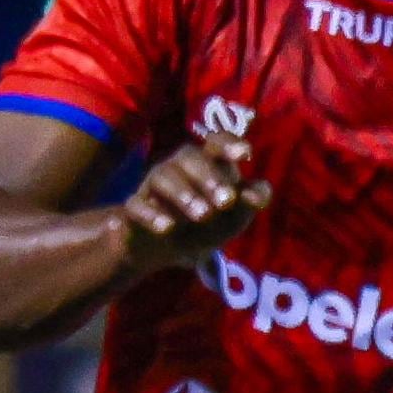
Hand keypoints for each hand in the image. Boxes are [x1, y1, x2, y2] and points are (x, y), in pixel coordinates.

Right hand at [120, 133, 269, 273]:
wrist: (162, 249)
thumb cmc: (204, 224)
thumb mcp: (236, 215)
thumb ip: (252, 200)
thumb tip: (259, 196)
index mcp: (206, 163)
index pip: (215, 142)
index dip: (229, 144)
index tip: (245, 155)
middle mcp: (178, 168)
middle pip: (189, 157)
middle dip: (210, 177)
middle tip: (227, 201)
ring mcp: (152, 186)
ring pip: (163, 177)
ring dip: (184, 194)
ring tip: (204, 215)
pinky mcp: (133, 209)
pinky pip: (136, 204)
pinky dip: (151, 214)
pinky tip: (166, 228)